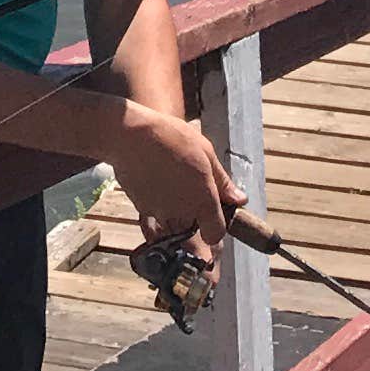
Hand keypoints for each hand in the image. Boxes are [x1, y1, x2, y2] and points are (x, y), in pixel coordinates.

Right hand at [113, 106, 243, 249]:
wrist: (129, 136)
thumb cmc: (171, 137)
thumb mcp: (205, 152)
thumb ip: (223, 181)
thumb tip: (239, 200)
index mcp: (203, 201)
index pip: (215, 234)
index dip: (216, 225)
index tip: (213, 210)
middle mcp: (182, 214)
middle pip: (193, 224)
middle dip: (193, 208)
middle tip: (188, 178)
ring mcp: (160, 213)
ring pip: (173, 217)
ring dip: (174, 202)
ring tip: (168, 171)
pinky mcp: (142, 208)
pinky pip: (155, 210)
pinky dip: (156, 198)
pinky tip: (153, 174)